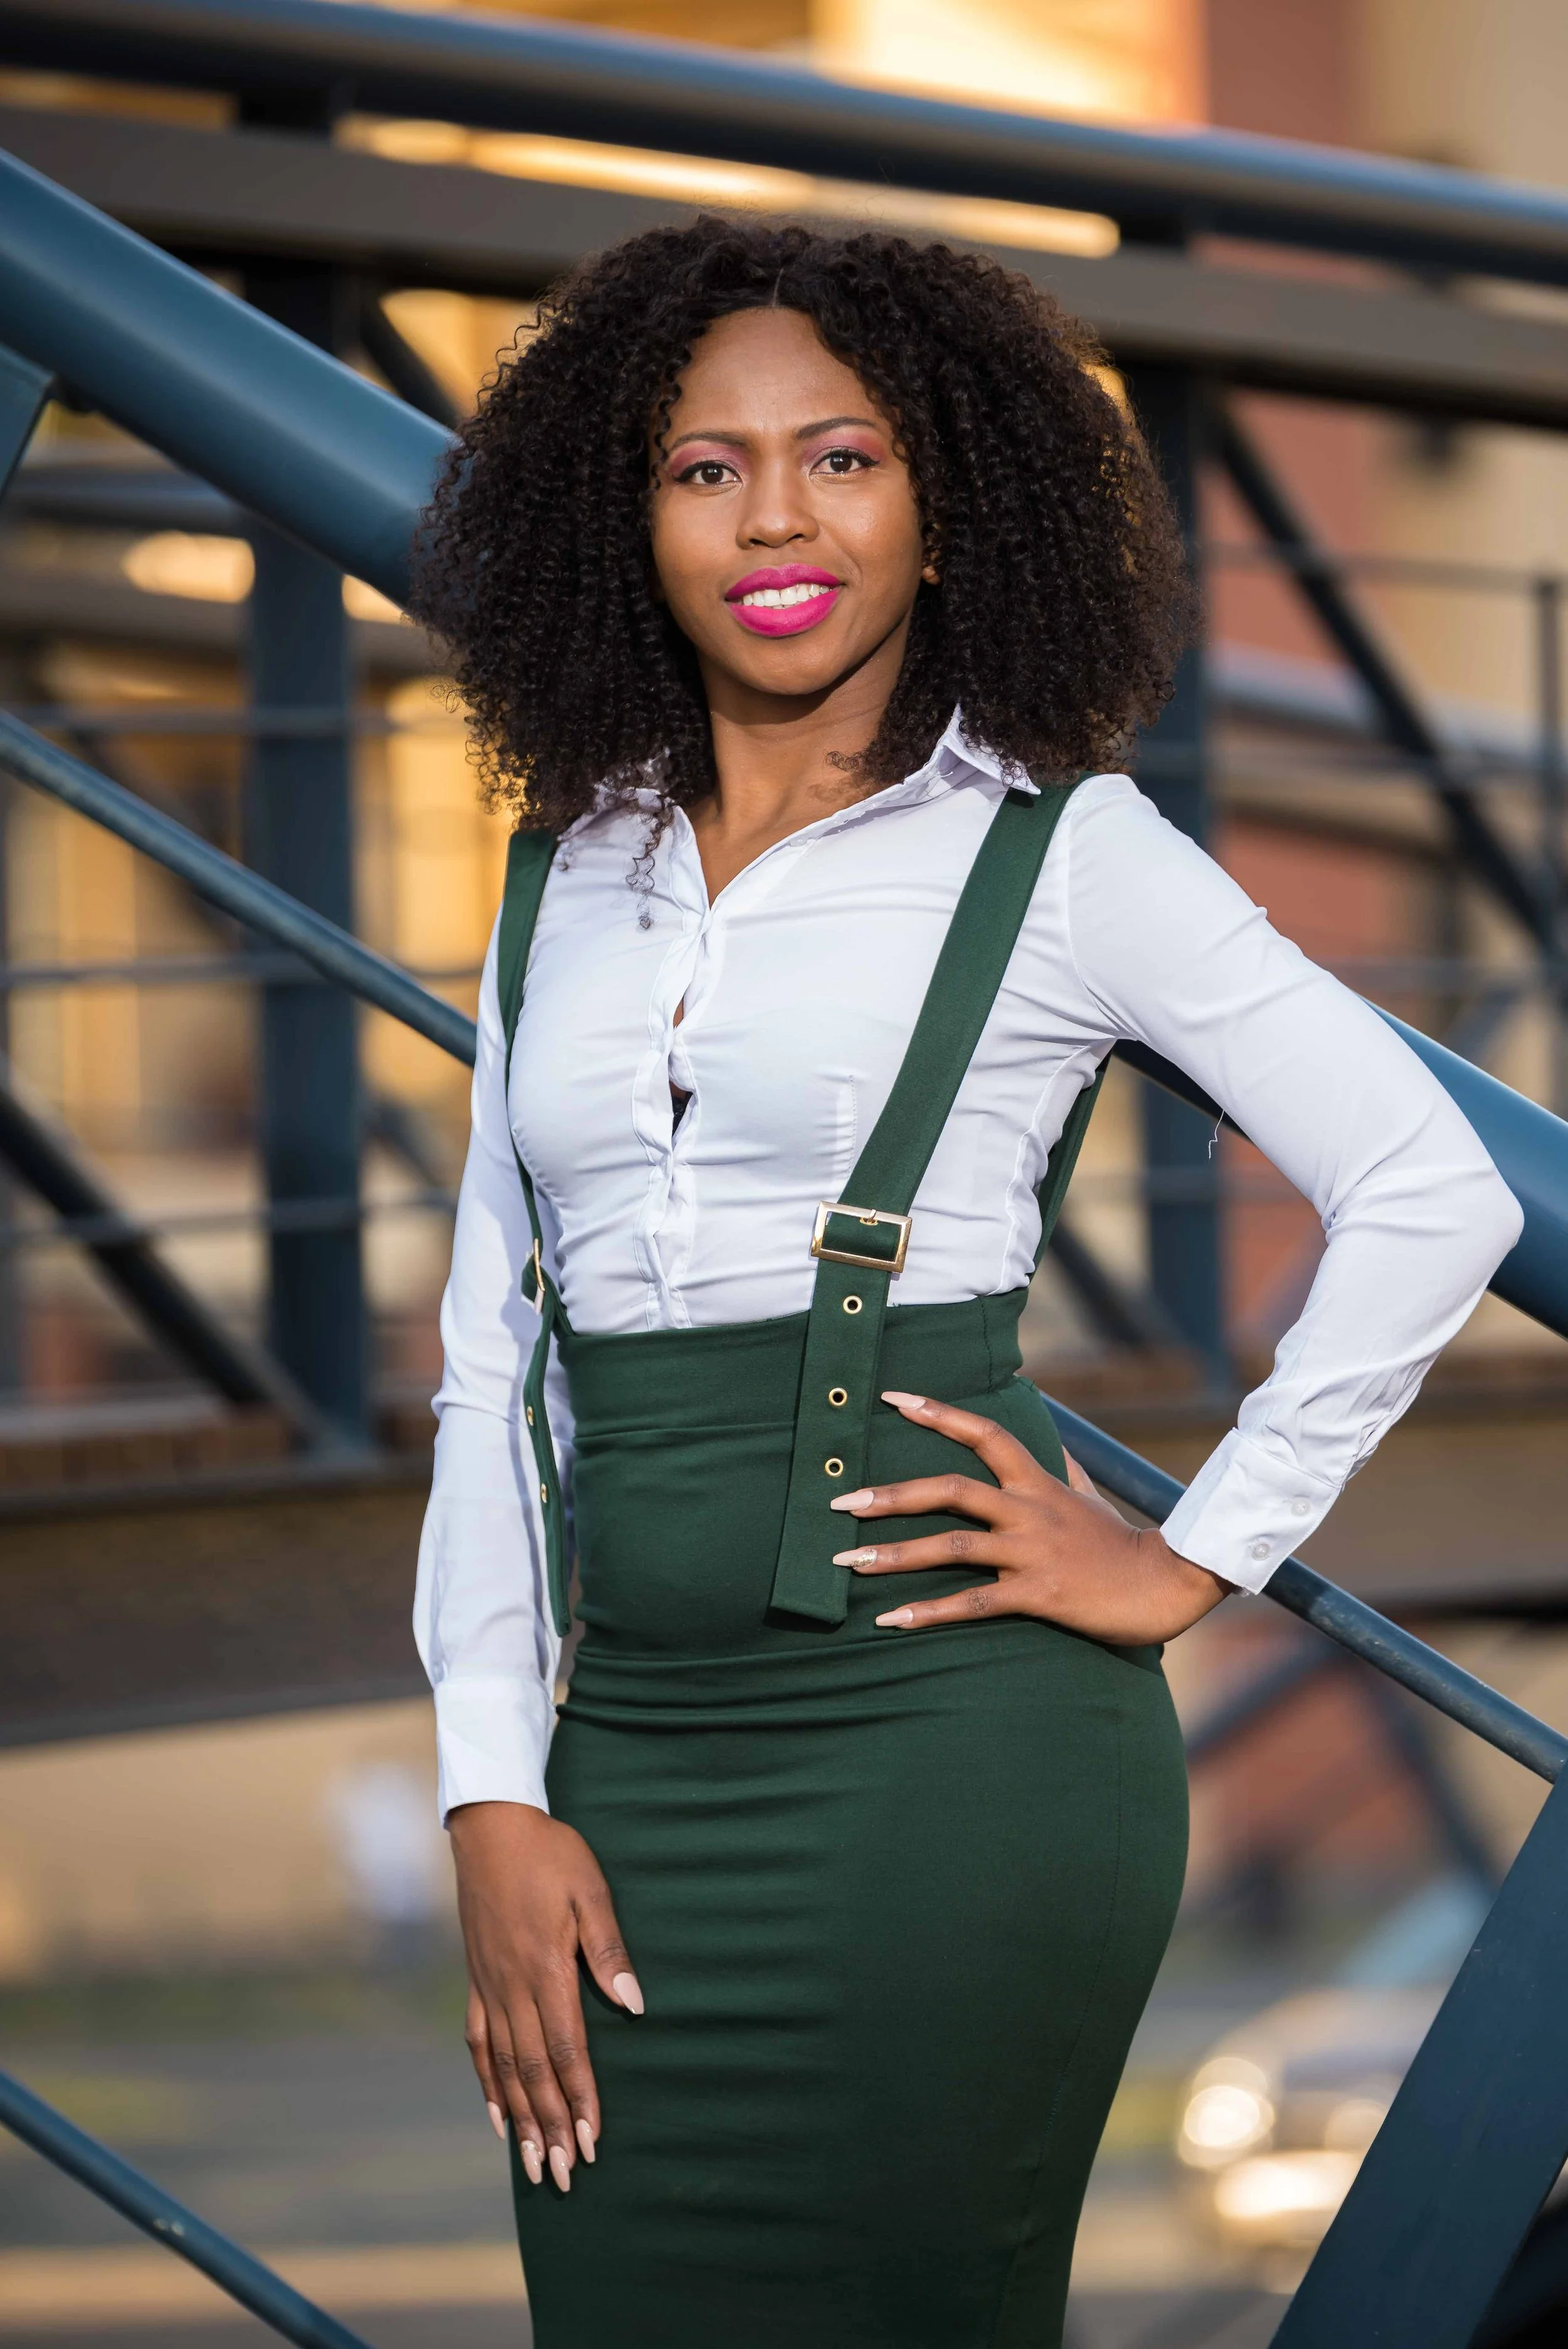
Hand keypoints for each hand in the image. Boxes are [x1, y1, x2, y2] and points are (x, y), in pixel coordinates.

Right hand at [448, 1801, 642, 2192]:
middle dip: (552, 2126)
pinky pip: (479, 2044)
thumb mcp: (590, 1890)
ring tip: (536, 2166)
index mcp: (545, 1968)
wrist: (491, 1827)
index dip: (580, 2098)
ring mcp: (489, 1986)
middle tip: (567, 2176)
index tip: (592, 2140)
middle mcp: (513, 1987)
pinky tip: (499, 2116)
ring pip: (505, 2067)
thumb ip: (608, 1950)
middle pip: (535, 2071)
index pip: (567, 2049)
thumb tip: (633, 2004)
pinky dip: (489, 2084)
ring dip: (522, 2119)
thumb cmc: (550, 1854)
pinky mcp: (477, 1980)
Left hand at [830, 1389, 1230, 1644]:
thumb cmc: (1119, 1543)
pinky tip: (891, 1619)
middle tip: (838, 1502)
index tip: (893, 1398)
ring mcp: (1031, 1553)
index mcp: (1037, 1483)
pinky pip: (973, 1604)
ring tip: (847, 1562)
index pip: (984, 1433)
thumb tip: (1053, 1435)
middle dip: (890, 1495)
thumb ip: (1062, 1465)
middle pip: (950, 1489)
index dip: (938, 1413)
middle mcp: (1028, 1511)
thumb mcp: (1088, 1495)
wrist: (1165, 1585)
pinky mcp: (1037, 1596)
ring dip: (894, 1555)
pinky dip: (929, 1612)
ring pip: (952, 1548)